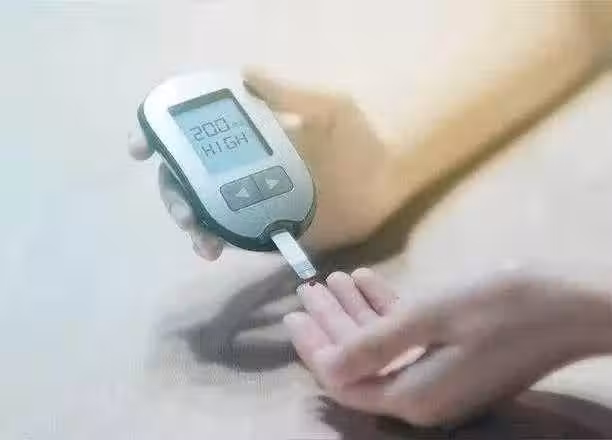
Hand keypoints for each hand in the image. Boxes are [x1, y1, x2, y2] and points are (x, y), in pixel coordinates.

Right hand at [129, 69, 397, 258]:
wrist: (385, 184)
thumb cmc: (357, 141)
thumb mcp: (327, 109)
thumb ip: (289, 95)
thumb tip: (244, 74)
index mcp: (249, 136)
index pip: (196, 133)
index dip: (161, 136)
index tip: (143, 147)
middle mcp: (242, 166)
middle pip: (188, 176)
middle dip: (173, 190)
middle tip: (183, 206)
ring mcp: (250, 199)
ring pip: (201, 208)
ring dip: (188, 220)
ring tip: (199, 234)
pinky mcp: (264, 228)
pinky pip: (228, 235)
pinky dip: (212, 241)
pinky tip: (212, 249)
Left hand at [284, 267, 611, 426]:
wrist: (574, 305)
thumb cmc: (500, 306)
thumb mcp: (429, 318)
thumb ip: (373, 345)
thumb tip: (326, 368)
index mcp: (413, 396)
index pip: (345, 379)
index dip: (315, 348)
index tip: (294, 314)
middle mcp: (424, 396)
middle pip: (361, 363)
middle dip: (331, 325)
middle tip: (307, 291)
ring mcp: (442, 379)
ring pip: (383, 347)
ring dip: (357, 313)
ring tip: (332, 280)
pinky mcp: (457, 359)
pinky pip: (410, 339)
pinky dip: (387, 312)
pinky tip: (368, 281)